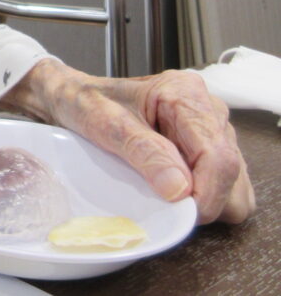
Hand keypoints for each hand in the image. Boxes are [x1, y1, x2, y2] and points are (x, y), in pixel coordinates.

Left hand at [1, 59, 254, 223]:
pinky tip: (172, 189)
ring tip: (164, 191)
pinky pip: (225, 186)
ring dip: (207, 200)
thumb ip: (143, 151)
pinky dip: (205, 198)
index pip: (218, 155)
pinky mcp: (207, 147)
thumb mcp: (103, 123)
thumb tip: (180, 188)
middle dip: (206, 198)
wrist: (69, 96)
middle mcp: (206, 109)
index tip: (180, 211)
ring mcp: (211, 129)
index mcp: (184, 93)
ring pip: (235, 184)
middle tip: (165, 201)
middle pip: (231, 172)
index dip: (206, 192)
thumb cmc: (82, 102)